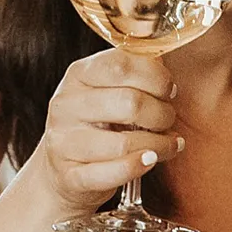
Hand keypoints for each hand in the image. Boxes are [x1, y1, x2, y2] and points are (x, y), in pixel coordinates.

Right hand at [38, 49, 182, 216]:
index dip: (155, 77)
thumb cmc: (97, 124)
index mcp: (78, 75)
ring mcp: (63, 142)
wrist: (63, 169)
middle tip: (168, 120)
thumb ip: (135, 73)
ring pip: (124, 143)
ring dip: (158, 145)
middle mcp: (65, 105)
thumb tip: (163, 55)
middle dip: (161, 113)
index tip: (169, 90)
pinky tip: (151, 160)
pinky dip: (139, 167)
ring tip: (169, 144)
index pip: (120, 65)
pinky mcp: (69, 175)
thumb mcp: (107, 90)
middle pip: (128, 102)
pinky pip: (113, 173)